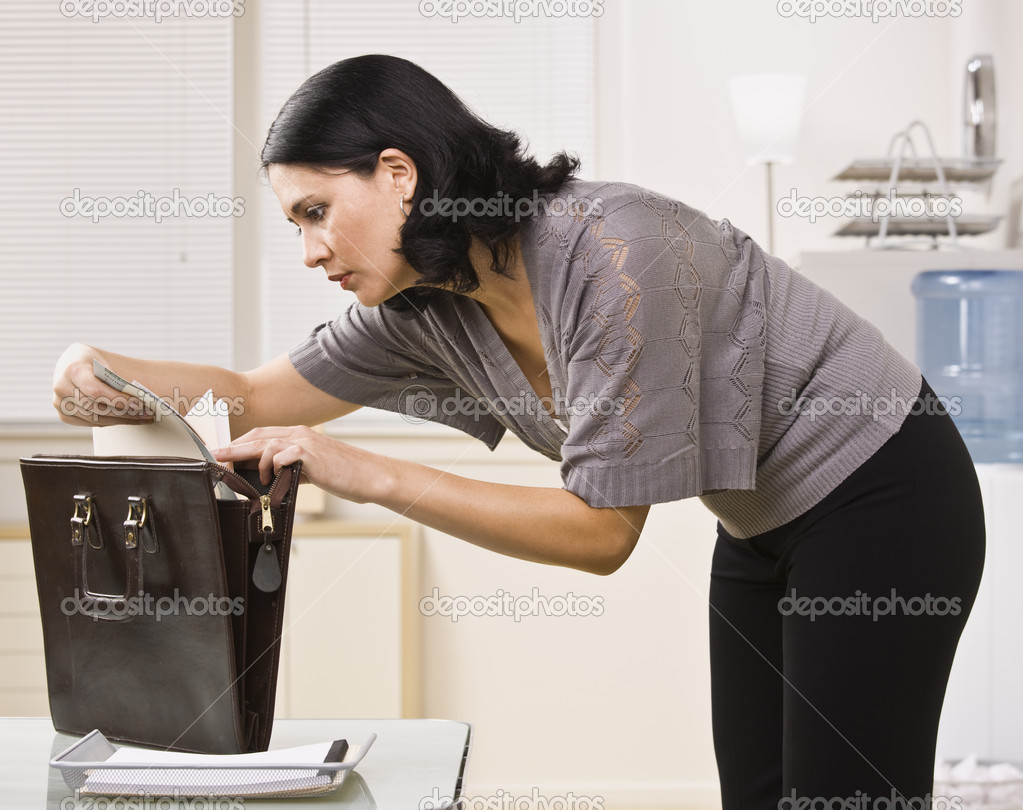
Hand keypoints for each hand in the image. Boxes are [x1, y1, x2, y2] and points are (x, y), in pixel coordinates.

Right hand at [52, 343, 154, 426]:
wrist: (72, 364)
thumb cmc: (92, 362)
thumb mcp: (103, 361)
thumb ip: (115, 377)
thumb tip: (141, 395)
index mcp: (72, 369)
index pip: (96, 391)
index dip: (118, 400)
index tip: (139, 403)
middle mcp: (62, 387)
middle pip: (98, 408)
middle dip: (126, 412)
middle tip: (148, 412)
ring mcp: (60, 403)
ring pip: (97, 418)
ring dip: (124, 419)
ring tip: (145, 416)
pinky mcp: (65, 415)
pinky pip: (93, 423)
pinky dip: (114, 422)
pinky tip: (131, 419)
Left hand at [212, 425, 390, 502]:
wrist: (370, 476)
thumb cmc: (345, 475)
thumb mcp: (312, 470)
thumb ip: (291, 469)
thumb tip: (268, 478)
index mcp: (299, 435)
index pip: (262, 434)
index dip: (240, 443)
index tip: (224, 453)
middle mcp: (300, 434)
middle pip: (257, 436)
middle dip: (234, 447)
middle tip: (217, 457)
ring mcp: (305, 442)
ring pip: (265, 445)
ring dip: (253, 462)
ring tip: (255, 479)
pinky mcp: (310, 454)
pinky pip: (281, 456)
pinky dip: (272, 466)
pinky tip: (273, 477)